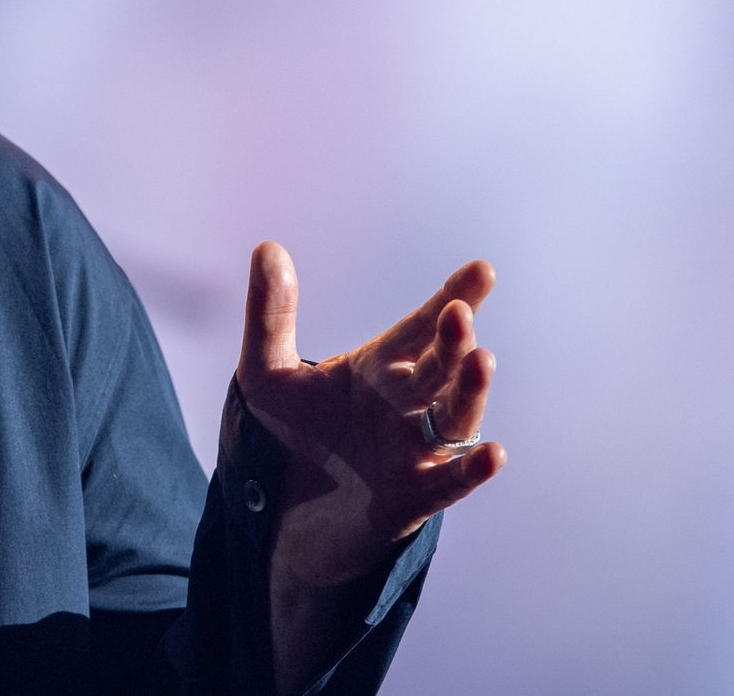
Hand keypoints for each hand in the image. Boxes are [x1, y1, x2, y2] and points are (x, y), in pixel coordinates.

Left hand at [236, 240, 504, 588]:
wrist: (274, 511)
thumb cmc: (284, 435)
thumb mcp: (266, 372)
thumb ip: (269, 313)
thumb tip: (267, 246)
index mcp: (378, 369)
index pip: (422, 328)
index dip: (452, 297)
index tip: (482, 269)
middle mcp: (404, 406)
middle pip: (439, 368)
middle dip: (453, 341)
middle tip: (459, 313)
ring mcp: (411, 451)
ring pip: (453, 418)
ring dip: (469, 392)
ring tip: (481, 360)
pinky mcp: (408, 498)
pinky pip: (448, 482)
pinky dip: (470, 469)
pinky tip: (492, 452)